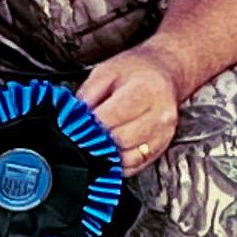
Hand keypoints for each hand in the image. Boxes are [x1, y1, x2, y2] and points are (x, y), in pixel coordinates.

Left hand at [78, 49, 194, 174]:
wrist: (164, 74)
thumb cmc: (135, 71)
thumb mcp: (105, 72)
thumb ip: (87, 96)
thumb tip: (72, 119)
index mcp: (144, 91)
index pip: (110, 118)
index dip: (89, 125)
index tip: (77, 125)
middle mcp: (158, 115)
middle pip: (120, 140)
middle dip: (98, 140)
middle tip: (85, 134)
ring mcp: (162, 134)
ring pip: (128, 158)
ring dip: (108, 154)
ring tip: (96, 142)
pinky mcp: (161, 148)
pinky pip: (135, 165)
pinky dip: (118, 162)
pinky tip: (110, 151)